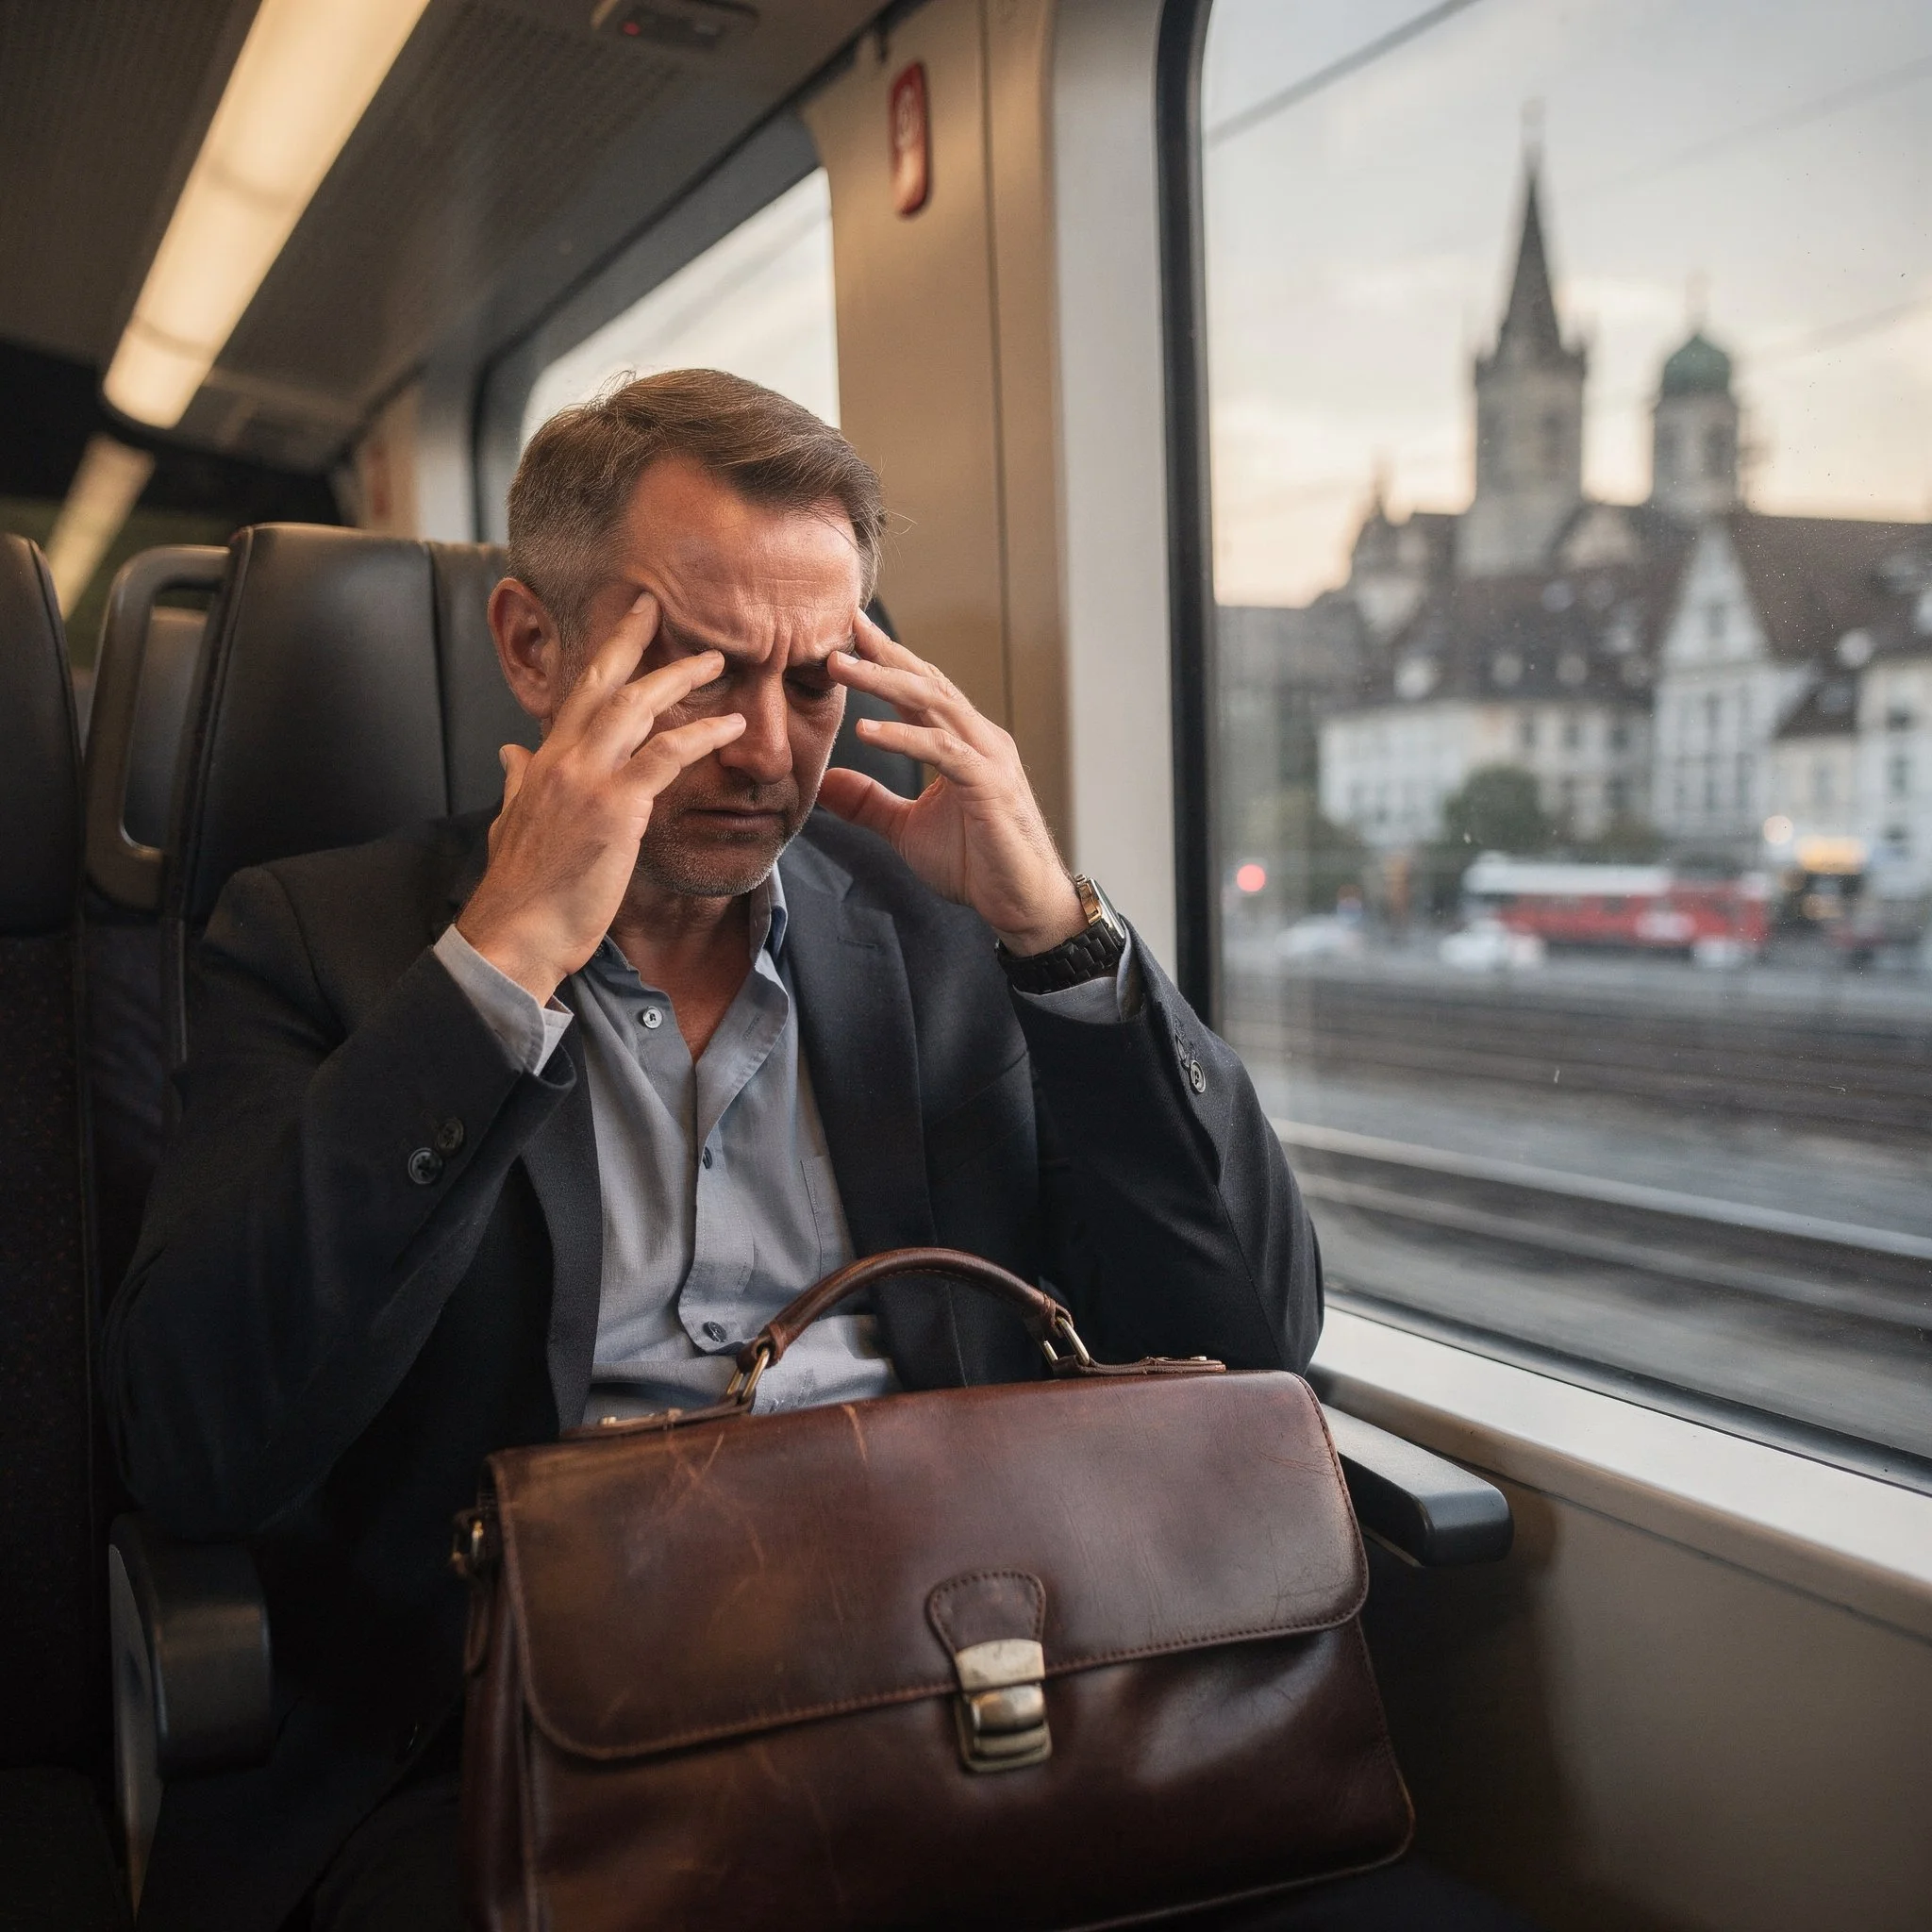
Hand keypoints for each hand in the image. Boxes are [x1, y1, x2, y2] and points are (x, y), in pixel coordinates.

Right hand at [456, 595, 744, 1002]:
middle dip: (634, 639)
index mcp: (542, 762)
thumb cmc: (522, 890)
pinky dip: (701, 734)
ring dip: (680, 678)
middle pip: (604, 681)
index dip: (605, 653)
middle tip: (661, 607)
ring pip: (637, 707)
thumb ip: (518, 782)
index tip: (630, 624)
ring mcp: (588, 779)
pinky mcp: (616, 808)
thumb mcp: (511, 823)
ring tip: (717, 661)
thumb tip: (511, 753)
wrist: (515, 933)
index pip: (578, 693)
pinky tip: (731, 725)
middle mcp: (562, 759)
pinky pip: (666, 755)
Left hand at [817, 611, 1083, 955]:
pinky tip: (867, 731)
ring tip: (841, 668)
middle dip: (882, 655)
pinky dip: (903, 737)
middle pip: (926, 683)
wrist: (1021, 904)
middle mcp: (980, 739)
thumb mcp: (907, 829)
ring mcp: (988, 758)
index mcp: (964, 743)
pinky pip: (942, 750)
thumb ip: (870, 803)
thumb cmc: (977, 866)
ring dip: (883, 683)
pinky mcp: (989, 785)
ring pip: (933, 705)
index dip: (886, 659)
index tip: (849, 633)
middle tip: (842, 629)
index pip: (922, 689)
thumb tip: (827, 783)